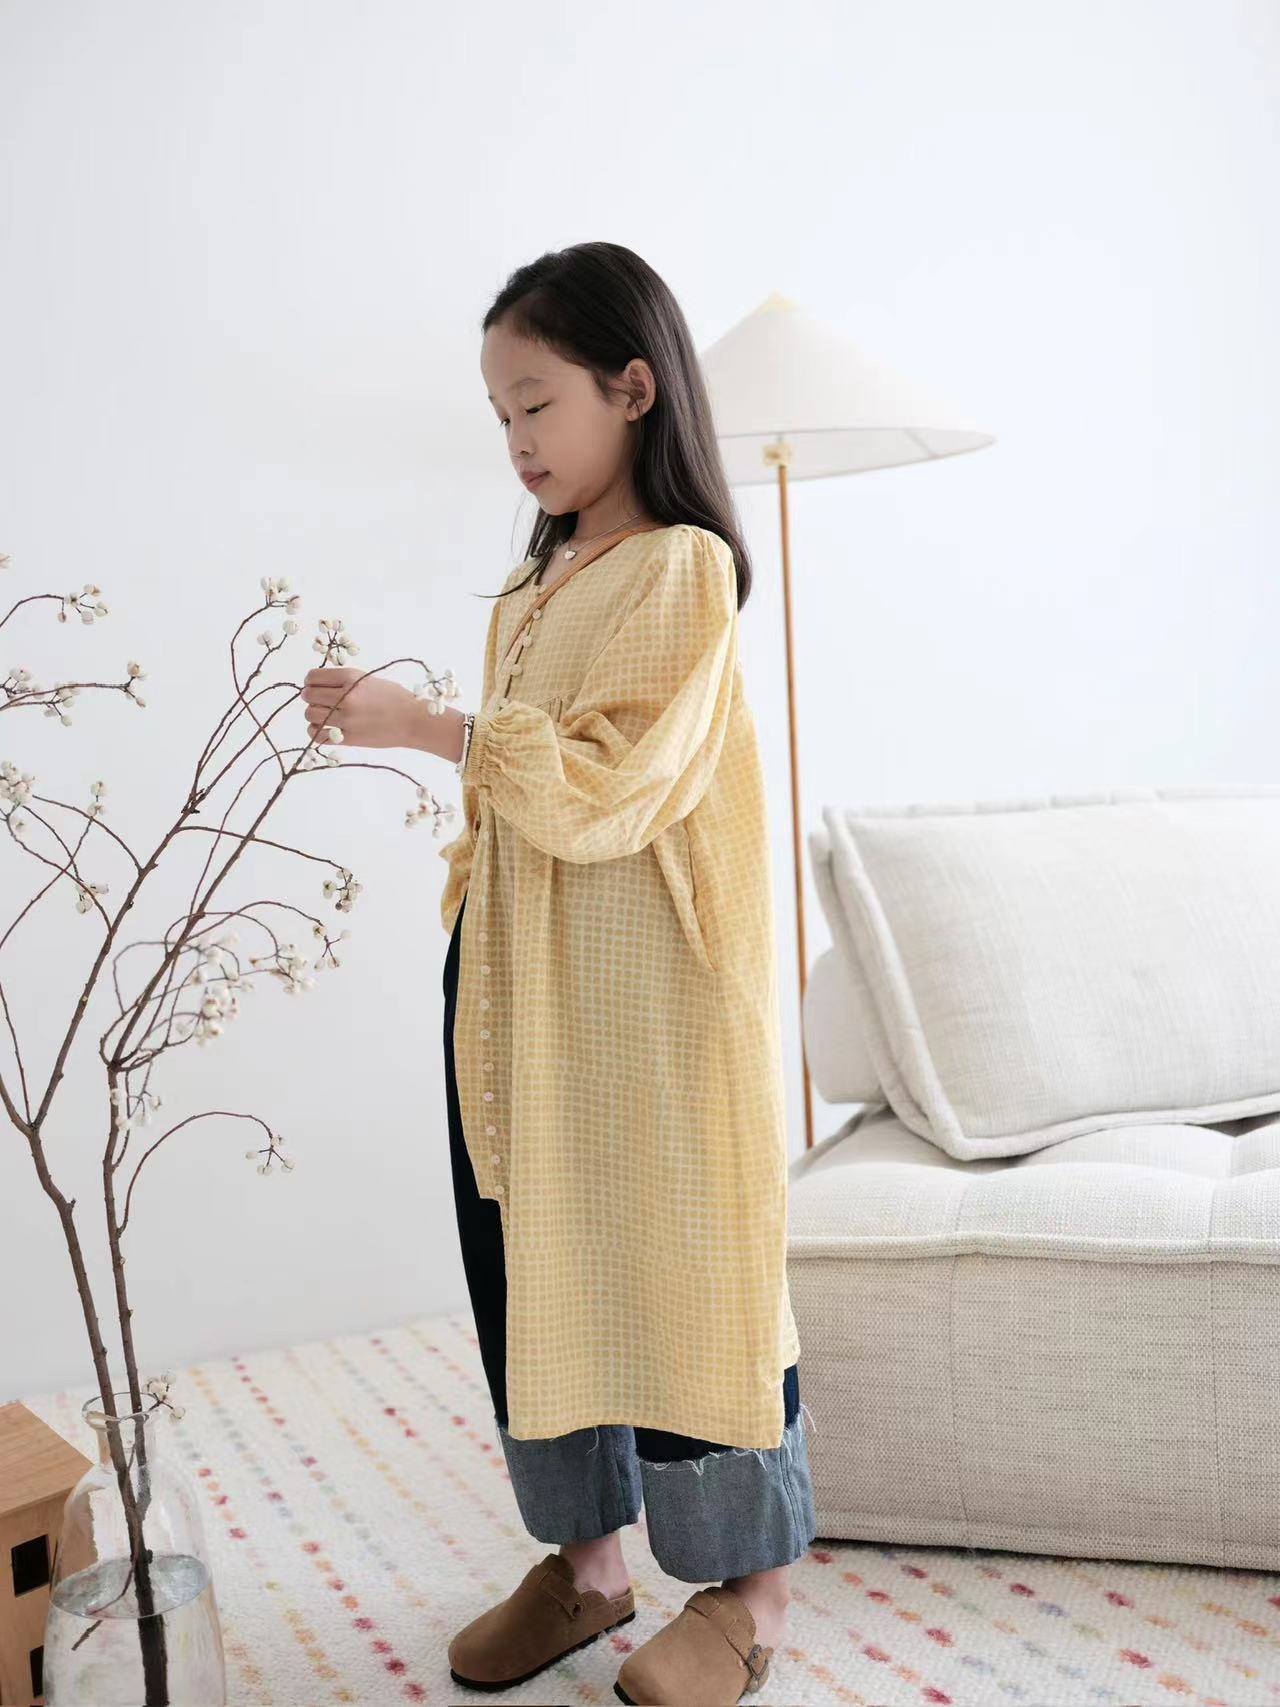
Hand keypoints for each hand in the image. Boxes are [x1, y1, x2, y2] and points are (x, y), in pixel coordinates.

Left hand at [301, 667, 420, 750]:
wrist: (413, 721)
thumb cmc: (395, 698)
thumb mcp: (368, 679)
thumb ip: (344, 681)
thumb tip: (318, 685)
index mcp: (350, 677)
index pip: (313, 677)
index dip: (310, 682)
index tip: (315, 686)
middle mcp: (346, 697)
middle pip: (308, 696)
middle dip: (310, 698)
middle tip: (319, 702)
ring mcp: (346, 719)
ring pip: (310, 715)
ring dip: (313, 715)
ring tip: (324, 716)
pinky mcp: (349, 738)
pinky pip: (318, 735)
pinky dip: (316, 731)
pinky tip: (325, 729)